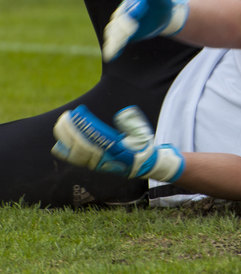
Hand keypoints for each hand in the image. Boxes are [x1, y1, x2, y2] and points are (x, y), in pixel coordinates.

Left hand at [51, 105, 184, 182]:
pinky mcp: (95, 165)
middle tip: (65, 117)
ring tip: (61, 125)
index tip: (78, 114)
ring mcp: (99, 163)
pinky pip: (78, 160)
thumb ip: (133, 123)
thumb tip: (122, 114)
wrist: (143, 166)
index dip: (86, 126)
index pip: (97, 137)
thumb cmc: (142, 147)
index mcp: (117, 149)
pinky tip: (58, 144)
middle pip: (83, 144)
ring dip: (67, 138)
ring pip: (78, 152)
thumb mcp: (143, 134)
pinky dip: (67, 153)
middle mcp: (106, 158)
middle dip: (72, 130)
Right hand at [102, 0, 189, 61]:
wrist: (159, 14)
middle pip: (121, 19)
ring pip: (115, 30)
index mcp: (134, 0)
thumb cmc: (162, 3)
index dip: (136, 9)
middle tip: (129, 32)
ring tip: (113, 45)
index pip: (133, 5)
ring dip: (114, 38)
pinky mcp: (125, 34)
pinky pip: (116, 40)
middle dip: (124, 25)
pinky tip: (110, 56)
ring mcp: (123, 22)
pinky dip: (113, 47)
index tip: (140, 13)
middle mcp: (125, 10)